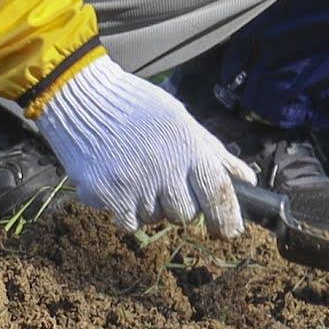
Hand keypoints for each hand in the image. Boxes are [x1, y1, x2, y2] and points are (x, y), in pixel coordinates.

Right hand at [30, 55, 251, 235]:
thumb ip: (214, 152)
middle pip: (186, 214)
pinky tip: (118, 182)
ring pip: (155, 219)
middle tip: (163, 182)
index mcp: (187, 147)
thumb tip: (247, 180)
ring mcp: (133, 185)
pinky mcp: (106, 196)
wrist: (81, 97)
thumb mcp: (181, 119)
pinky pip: (128, 222)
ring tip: (135, 173)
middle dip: (180, 205)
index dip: (228, 218)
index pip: (218, 193)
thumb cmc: (136, 106)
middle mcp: (163, 169)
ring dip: (150, 205)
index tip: (230, 232)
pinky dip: (125, 209)